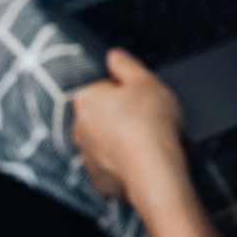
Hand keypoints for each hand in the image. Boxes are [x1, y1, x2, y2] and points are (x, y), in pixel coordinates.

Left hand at [72, 48, 186, 202]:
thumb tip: (114, 55)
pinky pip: (116, 167)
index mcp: (87, 99)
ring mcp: (88, 157)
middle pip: (108, 116)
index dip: (132, 92)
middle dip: (128, 117)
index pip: (108, 88)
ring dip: (129, 141)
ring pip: (111, 143)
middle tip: (153, 120)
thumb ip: (126, 64)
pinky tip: (148, 160)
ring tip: (155, 142)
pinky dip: (130, 164)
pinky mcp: (101, 180)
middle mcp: (80, 128)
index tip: (146, 100)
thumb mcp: (146, 80)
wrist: (155, 171)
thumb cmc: (150, 124)